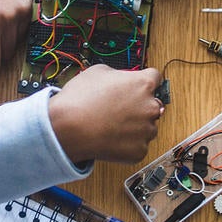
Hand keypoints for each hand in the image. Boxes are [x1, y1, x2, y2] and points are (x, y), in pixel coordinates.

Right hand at [48, 65, 162, 163]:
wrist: (67, 129)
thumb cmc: (80, 100)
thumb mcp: (98, 71)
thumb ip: (119, 74)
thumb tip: (121, 80)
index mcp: (143, 84)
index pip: (155, 77)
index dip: (144, 81)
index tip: (138, 87)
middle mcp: (150, 107)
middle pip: (153, 104)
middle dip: (141, 105)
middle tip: (120, 109)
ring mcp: (146, 131)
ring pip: (147, 127)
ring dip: (136, 126)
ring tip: (112, 124)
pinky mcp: (139, 151)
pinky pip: (138, 145)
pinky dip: (128, 143)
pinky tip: (111, 137)